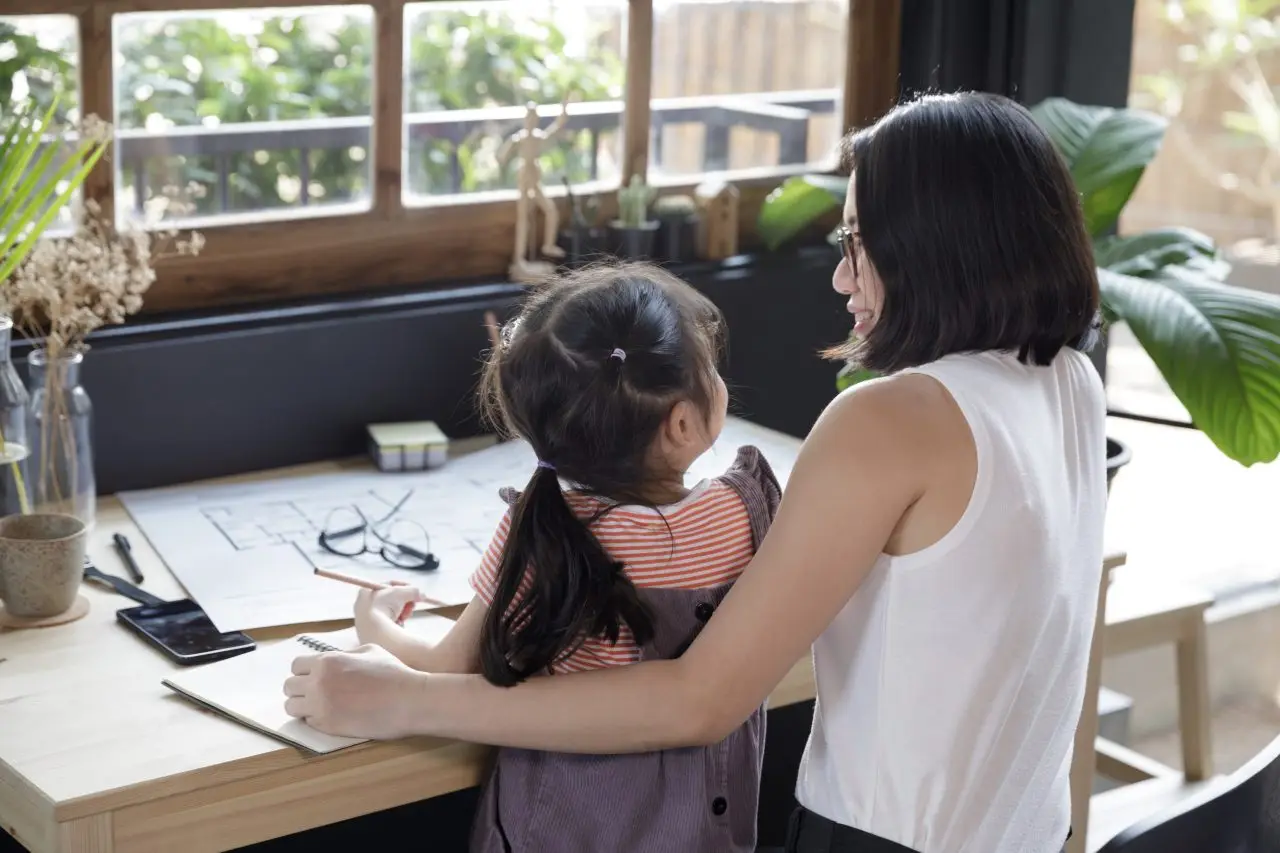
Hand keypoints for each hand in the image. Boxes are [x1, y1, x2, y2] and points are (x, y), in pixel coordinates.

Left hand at [282, 644, 422, 738]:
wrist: (407, 700)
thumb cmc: (393, 673)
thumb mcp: (368, 651)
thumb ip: (342, 655)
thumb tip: (331, 660)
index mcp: (327, 661)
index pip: (296, 666)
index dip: (305, 671)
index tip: (314, 677)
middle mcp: (318, 682)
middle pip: (289, 686)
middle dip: (300, 689)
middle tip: (315, 693)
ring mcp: (320, 706)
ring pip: (291, 706)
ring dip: (302, 706)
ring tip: (320, 706)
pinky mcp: (327, 725)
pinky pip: (307, 722)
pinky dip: (315, 719)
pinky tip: (333, 715)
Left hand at [353, 582, 421, 646]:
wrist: (374, 632)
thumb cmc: (384, 607)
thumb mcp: (401, 593)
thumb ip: (413, 591)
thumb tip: (422, 594)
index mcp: (366, 591)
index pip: (389, 585)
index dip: (404, 587)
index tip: (415, 592)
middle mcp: (363, 604)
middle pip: (391, 600)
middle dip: (405, 603)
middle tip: (412, 606)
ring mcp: (366, 619)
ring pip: (391, 613)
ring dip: (402, 614)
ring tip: (404, 617)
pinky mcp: (372, 632)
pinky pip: (388, 624)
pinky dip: (397, 624)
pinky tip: (398, 626)